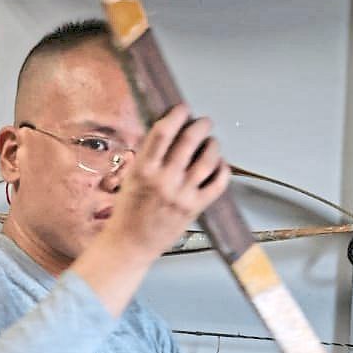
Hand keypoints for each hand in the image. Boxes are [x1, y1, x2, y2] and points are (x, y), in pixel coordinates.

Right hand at [102, 102, 230, 265]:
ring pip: (207, 160)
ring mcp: (182, 195)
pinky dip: (223, 170)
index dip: (176, 115)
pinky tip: (220, 164)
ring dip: (213, 145)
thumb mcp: (132, 176)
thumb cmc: (129, 210)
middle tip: (204, 122)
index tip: (183, 108)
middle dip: (200, 126)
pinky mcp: (195, 208)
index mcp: (143, 169)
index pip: (163, 132)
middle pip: (189, 141)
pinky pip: (218, 184)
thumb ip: (150, 156)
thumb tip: (170, 131)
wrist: (131, 243)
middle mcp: (164, 180)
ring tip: (212, 142)